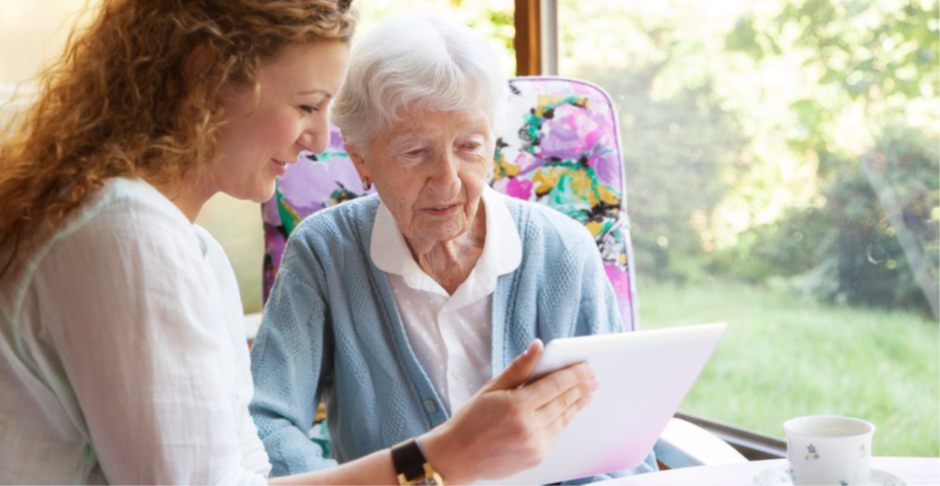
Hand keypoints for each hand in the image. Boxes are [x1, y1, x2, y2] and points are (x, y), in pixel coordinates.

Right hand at [419, 339, 598, 484]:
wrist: (457, 457)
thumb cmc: (471, 420)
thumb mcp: (491, 389)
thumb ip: (519, 368)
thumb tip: (538, 347)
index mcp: (517, 406)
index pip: (556, 384)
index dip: (575, 373)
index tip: (587, 365)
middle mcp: (529, 427)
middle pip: (565, 401)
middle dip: (581, 387)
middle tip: (593, 377)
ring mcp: (535, 445)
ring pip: (564, 418)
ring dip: (577, 403)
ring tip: (587, 392)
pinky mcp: (537, 457)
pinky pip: (557, 434)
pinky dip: (564, 419)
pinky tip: (569, 410)